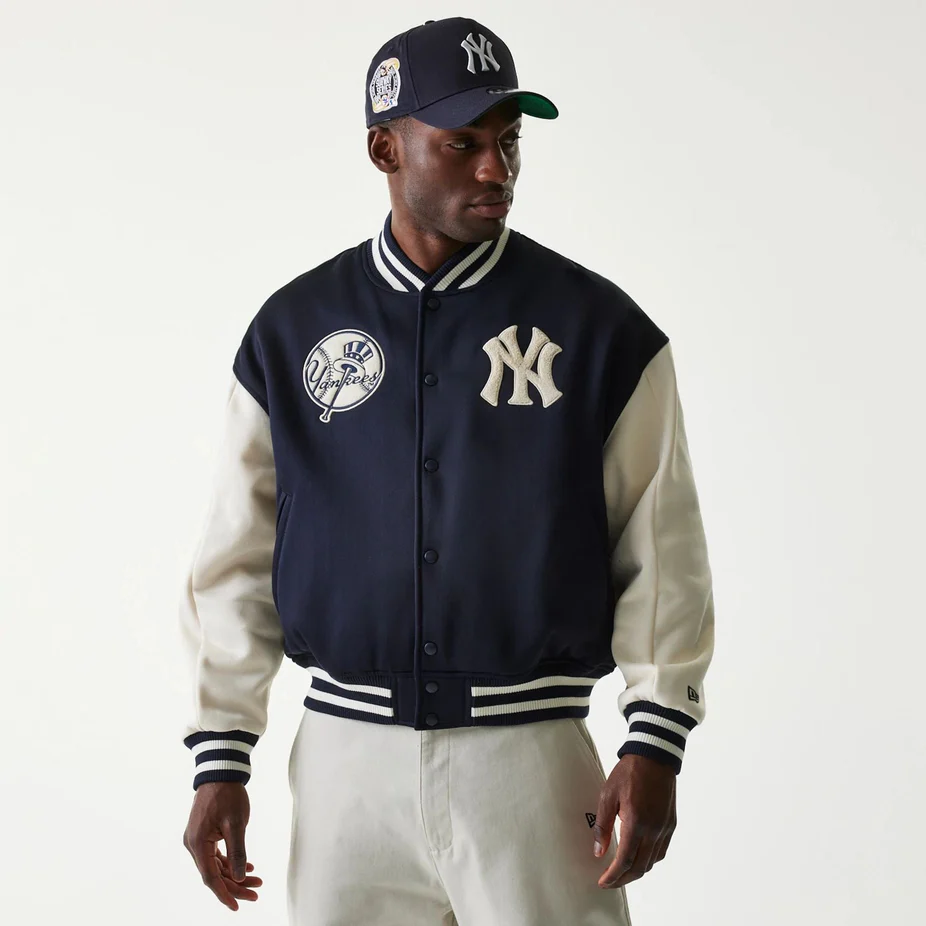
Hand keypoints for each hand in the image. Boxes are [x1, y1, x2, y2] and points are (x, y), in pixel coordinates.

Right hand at [182, 781, 262, 909]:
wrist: (220, 771)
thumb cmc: (227, 794)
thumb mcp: (236, 824)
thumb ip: (238, 852)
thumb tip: (240, 876)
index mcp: (197, 843)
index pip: (210, 877)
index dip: (225, 893)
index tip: (237, 906)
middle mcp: (193, 844)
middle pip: (214, 874)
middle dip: (235, 884)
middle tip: (256, 892)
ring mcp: (197, 839)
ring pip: (215, 865)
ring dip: (234, 874)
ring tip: (256, 880)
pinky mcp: (203, 834)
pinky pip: (215, 855)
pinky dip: (230, 862)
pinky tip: (246, 867)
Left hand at [592, 753, 676, 888]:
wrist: (654, 756)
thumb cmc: (628, 772)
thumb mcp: (607, 795)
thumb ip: (602, 825)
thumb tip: (599, 852)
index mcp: (636, 822)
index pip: (625, 860)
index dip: (613, 875)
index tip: (602, 882)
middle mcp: (654, 829)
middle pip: (640, 867)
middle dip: (623, 879)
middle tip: (609, 882)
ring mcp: (664, 828)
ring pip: (652, 862)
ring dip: (636, 871)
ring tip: (621, 872)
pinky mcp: (670, 824)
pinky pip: (661, 851)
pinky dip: (649, 860)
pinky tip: (638, 858)